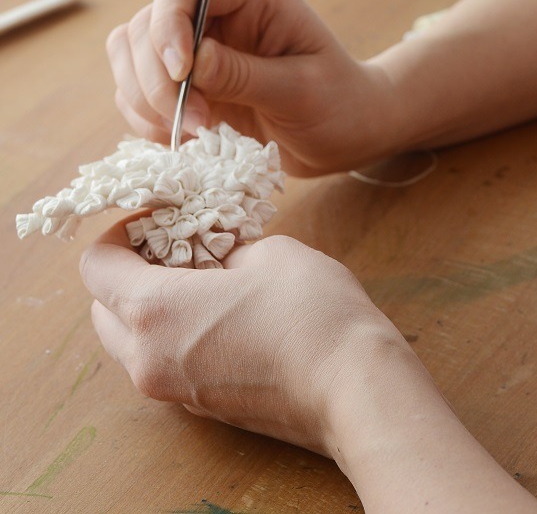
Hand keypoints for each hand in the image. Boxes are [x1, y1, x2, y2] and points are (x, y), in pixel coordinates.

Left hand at [79, 219, 408, 455]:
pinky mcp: (202, 408)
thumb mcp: (271, 252)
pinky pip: (166, 364)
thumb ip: (229, 251)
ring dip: (152, 308)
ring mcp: (173, 391)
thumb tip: (223, 260)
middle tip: (177, 246)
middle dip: (129, 273)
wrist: (351, 387)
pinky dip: (177, 334)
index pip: (95, 267)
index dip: (120, 233)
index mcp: (154, 312)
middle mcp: (148, 359)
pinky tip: (227, 313)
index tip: (157, 217)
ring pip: (132, 343)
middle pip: (104, 310)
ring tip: (208, 278)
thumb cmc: (311, 312)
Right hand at [107, 0, 396, 174]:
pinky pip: (136, 90)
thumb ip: (245, 75)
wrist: (347, 135)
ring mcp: (198, 48)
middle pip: (149, 21)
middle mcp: (219, 14)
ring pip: (132, 54)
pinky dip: (145, 117)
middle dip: (156, 76)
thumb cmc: (339, 105)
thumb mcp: (301, 90)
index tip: (181, 72)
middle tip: (195, 122)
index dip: (168, 19)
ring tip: (191, 134)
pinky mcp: (186, 84)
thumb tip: (192, 61)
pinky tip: (182, 140)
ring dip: (145, 98)